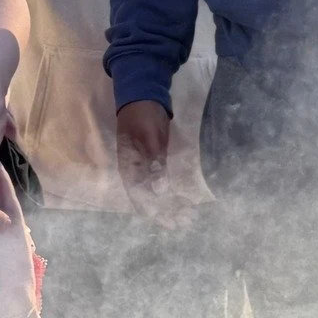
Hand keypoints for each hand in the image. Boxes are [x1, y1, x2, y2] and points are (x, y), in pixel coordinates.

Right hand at [117, 100, 190, 223]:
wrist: (144, 93)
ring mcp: (145, 168)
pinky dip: (172, 194)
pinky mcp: (155, 162)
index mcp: (129, 169)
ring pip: (157, 195)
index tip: (173, 223)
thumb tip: (159, 191)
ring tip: (188, 217)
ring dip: (171, 206)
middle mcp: (136, 173)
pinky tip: (183, 201)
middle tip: (187, 222)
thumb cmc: (143, 115)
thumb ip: (154, 164)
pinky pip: (162, 184)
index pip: (140, 200)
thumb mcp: (150, 138)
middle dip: (167, 213)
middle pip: (150, 201)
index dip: (157, 214)